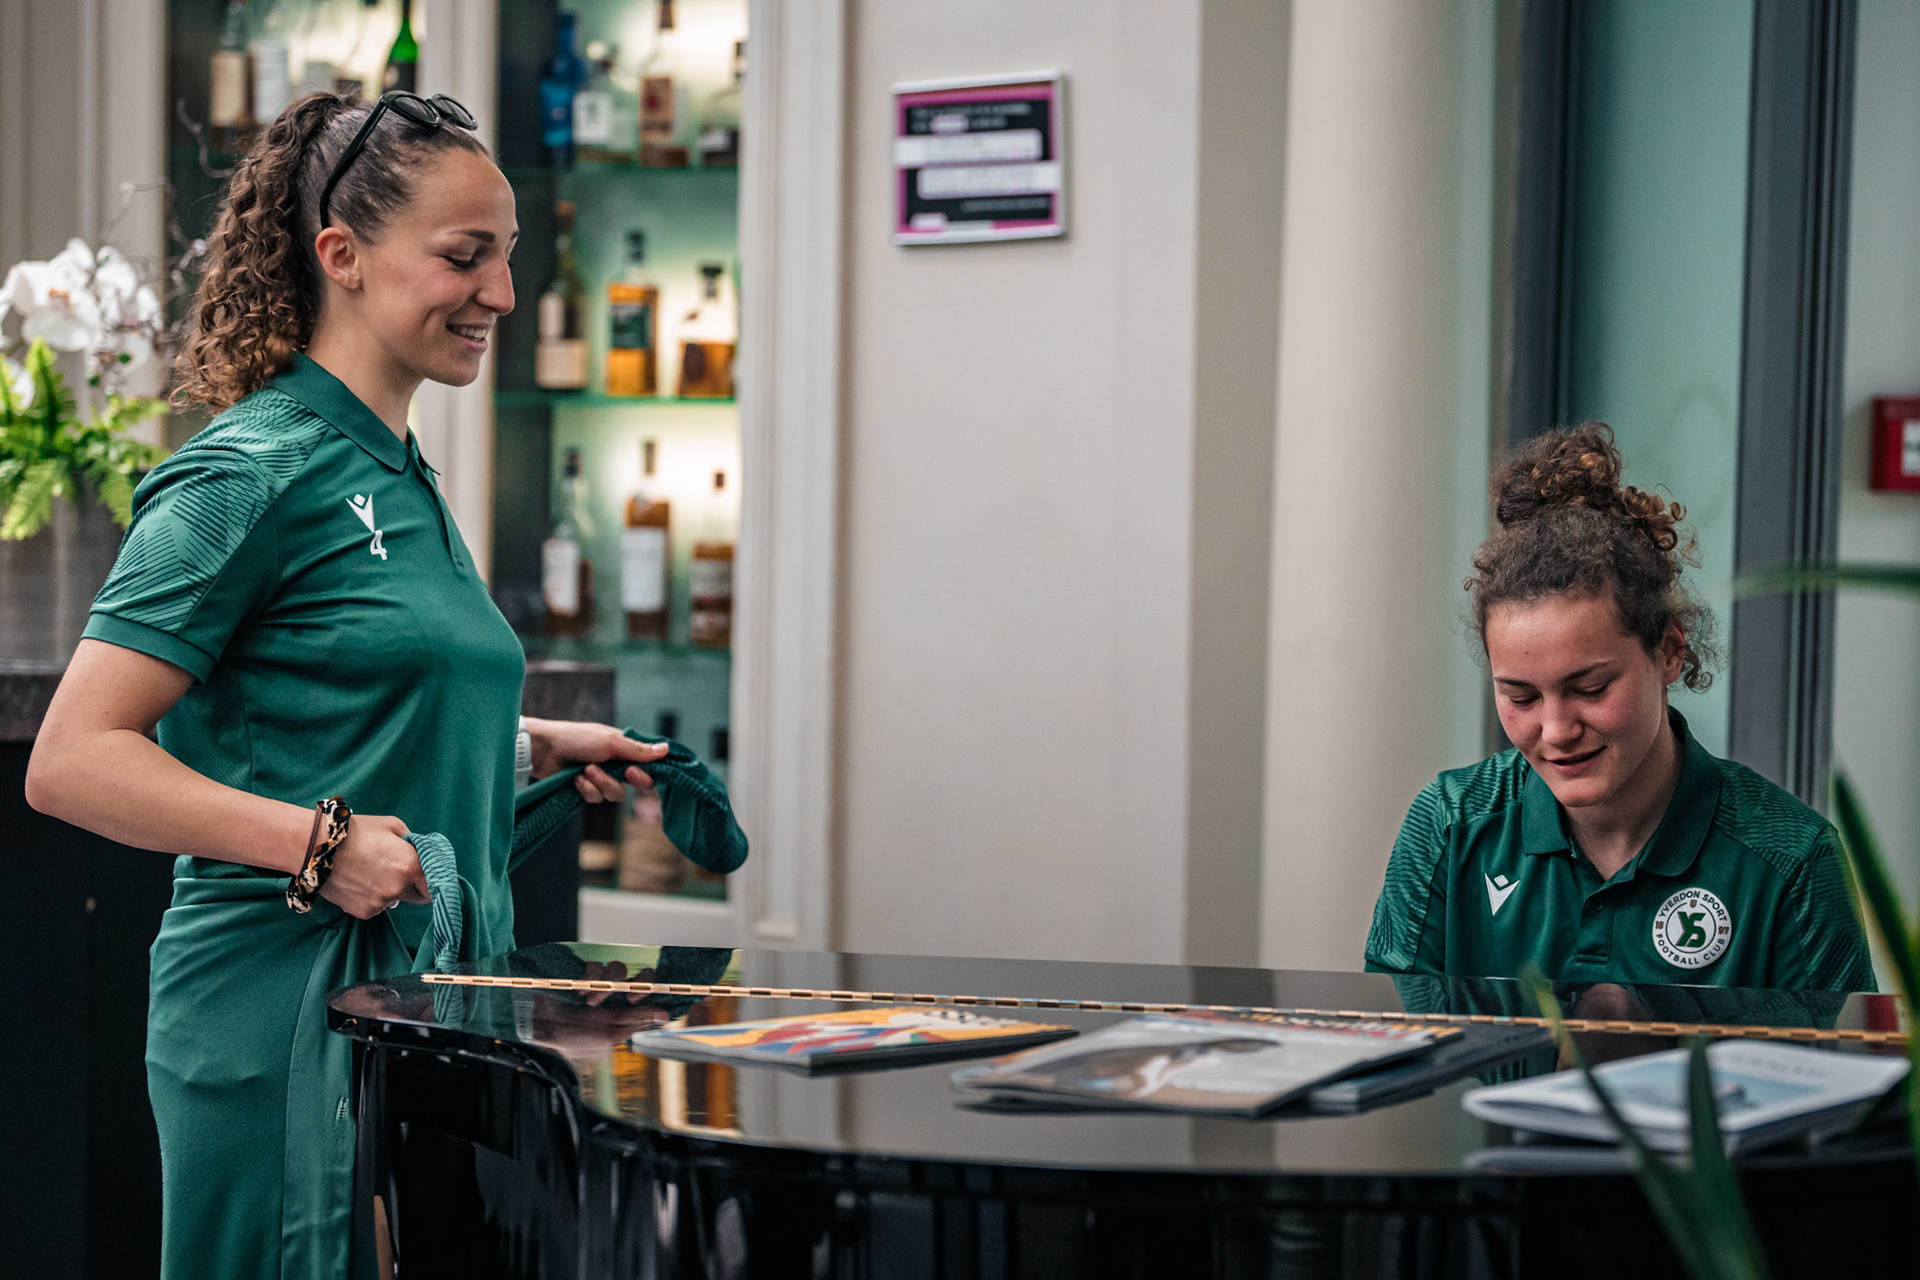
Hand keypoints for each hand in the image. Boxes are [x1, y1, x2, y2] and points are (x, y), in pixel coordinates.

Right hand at [319, 813, 429, 918]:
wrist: (316, 847)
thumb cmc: (355, 832)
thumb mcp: (392, 826)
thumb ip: (414, 843)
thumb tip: (422, 854)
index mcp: (410, 865)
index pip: (435, 885)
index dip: (433, 880)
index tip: (428, 877)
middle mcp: (398, 888)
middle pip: (419, 897)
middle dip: (414, 887)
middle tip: (399, 872)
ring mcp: (381, 903)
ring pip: (395, 901)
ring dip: (390, 891)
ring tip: (370, 871)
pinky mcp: (364, 912)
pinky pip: (377, 906)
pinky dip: (372, 898)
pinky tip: (358, 881)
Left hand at [523, 717, 669, 802]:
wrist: (543, 750)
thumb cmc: (576, 738)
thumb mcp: (610, 742)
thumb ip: (638, 750)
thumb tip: (666, 749)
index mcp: (624, 748)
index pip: (648, 764)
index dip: (648, 772)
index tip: (637, 772)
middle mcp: (616, 764)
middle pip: (636, 783)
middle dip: (627, 780)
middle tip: (624, 772)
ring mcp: (601, 777)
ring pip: (615, 794)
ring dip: (602, 783)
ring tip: (586, 770)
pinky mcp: (586, 789)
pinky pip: (596, 798)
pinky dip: (586, 789)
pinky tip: (575, 779)